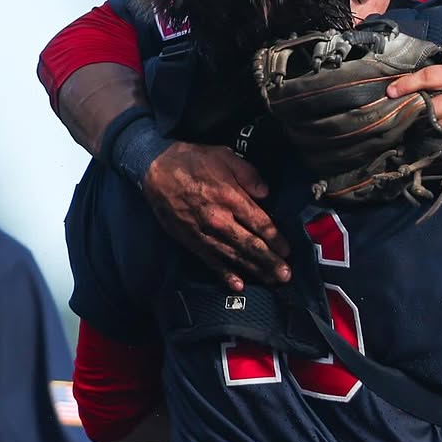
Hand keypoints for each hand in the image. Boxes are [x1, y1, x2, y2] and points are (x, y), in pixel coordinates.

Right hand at [142, 142, 290, 291]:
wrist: (154, 170)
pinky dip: (225, 275)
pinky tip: (238, 286)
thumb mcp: (225, 156)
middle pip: (251, 245)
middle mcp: (220, 220)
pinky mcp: (192, 242)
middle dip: (270, 262)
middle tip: (286, 275)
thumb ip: (249, 174)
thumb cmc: (193, 160)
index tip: (287, 250)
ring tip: (272, 282)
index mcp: (231, 198)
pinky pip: (211, 262)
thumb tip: (266, 193)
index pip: (260, 224)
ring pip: (235, 257)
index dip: (276, 239)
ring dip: (255, 271)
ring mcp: (205, 234)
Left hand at [386, 67, 441, 158]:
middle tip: (401, 120)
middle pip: (436, 103)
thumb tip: (410, 93)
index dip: (411, 82)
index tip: (391, 92)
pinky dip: (440, 150)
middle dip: (418, 113)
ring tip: (414, 139)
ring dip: (427, 134)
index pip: (432, 75)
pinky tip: (431, 153)